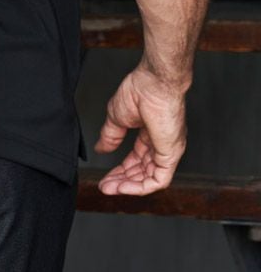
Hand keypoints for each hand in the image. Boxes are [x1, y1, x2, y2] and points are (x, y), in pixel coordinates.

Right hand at [94, 61, 187, 194]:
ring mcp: (167, 150)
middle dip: (122, 181)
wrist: (153, 83)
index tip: (105, 177)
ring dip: (129, 186)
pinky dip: (140, 187)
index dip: (120, 170)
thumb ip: (110, 136)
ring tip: (111, 188)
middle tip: (105, 186)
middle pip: (141, 171)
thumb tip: (101, 148)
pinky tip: (124, 187)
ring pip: (149, 179)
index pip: (136, 159)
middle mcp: (161, 144)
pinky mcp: (171, 155)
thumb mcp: (117, 117)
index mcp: (150, 133)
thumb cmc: (141, 90)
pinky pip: (158, 180)